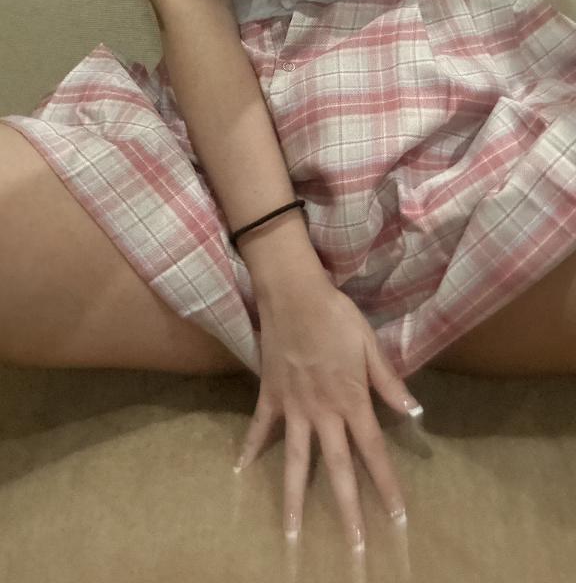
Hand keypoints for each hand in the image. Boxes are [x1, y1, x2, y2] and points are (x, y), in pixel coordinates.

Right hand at [233, 276, 422, 550]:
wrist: (293, 294)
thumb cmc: (336, 316)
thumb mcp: (369, 345)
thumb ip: (388, 382)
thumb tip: (414, 412)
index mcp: (351, 399)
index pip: (373, 451)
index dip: (387, 486)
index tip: (397, 519)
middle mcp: (322, 411)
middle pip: (337, 467)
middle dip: (348, 509)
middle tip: (354, 548)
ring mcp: (292, 407)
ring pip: (294, 460)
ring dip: (294, 498)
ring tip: (291, 533)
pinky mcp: (270, 395)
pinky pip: (259, 428)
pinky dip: (250, 449)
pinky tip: (240, 472)